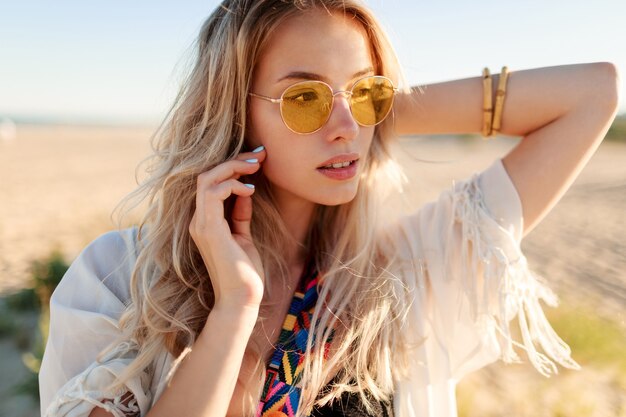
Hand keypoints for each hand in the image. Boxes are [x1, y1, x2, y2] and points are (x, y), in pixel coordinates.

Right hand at [189, 147, 266, 310]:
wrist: (242, 299)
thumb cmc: (245, 272)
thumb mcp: (244, 236)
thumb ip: (240, 214)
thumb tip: (245, 192)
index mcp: (205, 222)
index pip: (211, 183)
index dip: (232, 167)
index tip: (257, 159)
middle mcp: (198, 221)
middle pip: (206, 175)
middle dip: (234, 160)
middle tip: (259, 155)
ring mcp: (201, 225)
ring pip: (207, 179)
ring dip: (233, 167)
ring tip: (256, 166)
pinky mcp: (209, 230)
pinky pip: (213, 194)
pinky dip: (232, 185)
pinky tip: (251, 190)